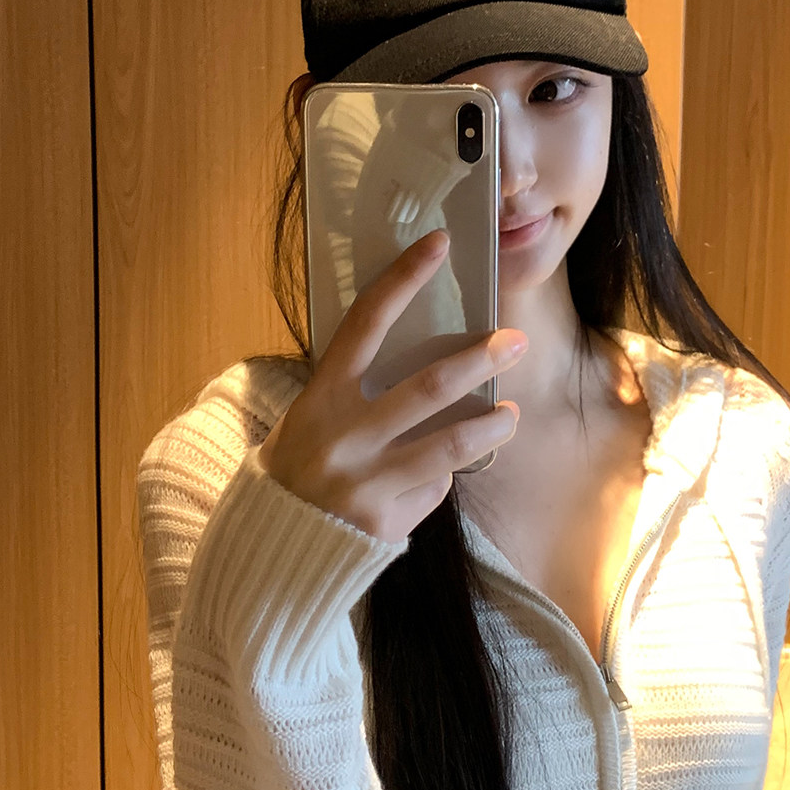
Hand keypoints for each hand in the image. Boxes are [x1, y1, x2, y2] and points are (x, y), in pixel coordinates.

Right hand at [258, 229, 525, 542]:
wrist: (273, 545)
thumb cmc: (301, 464)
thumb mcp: (313, 416)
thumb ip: (360, 391)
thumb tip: (433, 361)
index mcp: (322, 395)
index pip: (366, 322)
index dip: (403, 279)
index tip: (439, 244)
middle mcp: (345, 434)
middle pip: (430, 385)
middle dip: (481, 360)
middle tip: (516, 341)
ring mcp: (367, 479)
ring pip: (452, 444)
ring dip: (492, 425)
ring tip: (510, 414)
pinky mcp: (386, 520)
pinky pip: (432, 489)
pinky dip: (440, 478)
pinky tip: (435, 476)